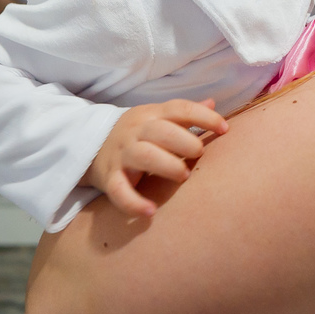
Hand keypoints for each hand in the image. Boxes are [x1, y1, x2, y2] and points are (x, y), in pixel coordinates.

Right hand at [84, 99, 227, 218]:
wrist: (89, 145)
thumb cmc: (136, 134)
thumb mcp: (157, 118)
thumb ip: (184, 114)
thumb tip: (213, 102)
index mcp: (151, 114)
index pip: (179, 108)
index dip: (204, 117)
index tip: (225, 128)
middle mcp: (136, 131)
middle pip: (162, 131)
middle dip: (185, 142)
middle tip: (199, 154)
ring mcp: (121, 154)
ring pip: (144, 155)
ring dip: (167, 165)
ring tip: (183, 175)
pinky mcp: (108, 177)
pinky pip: (119, 191)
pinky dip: (134, 203)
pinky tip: (151, 211)